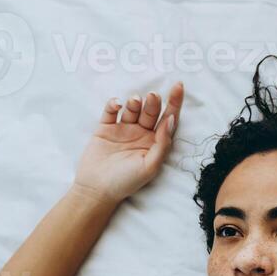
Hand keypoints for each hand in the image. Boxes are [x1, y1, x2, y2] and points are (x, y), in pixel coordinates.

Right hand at [73, 83, 184, 203]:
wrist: (97, 189)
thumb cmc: (127, 181)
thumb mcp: (151, 165)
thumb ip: (163, 143)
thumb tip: (171, 120)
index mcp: (155, 143)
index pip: (168, 119)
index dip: (174, 103)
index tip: (179, 86)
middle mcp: (141, 134)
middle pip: (151, 112)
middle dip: (153, 102)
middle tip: (152, 97)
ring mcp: (123, 130)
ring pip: (132, 110)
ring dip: (135, 103)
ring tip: (135, 102)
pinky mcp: (105, 128)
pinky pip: (110, 112)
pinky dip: (114, 104)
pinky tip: (117, 104)